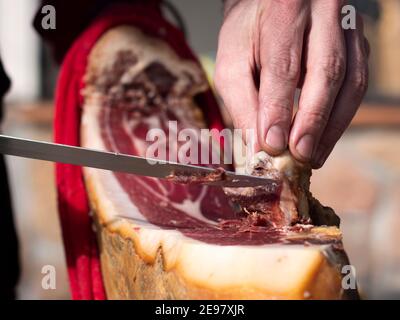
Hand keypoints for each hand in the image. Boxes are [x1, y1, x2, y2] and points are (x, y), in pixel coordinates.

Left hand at [215, 0, 368, 167]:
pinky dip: (341, 116)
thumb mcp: (232, 62)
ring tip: (312, 156)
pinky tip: (324, 138)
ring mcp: (347, 26)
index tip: (273, 145)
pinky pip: (358, 83)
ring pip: (351, 81)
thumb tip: (259, 146)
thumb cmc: (248, 34)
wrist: (272, 4)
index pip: (284, 67)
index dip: (279, 110)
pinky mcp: (358, 42)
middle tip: (300, 156)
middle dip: (313, 121)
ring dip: (332, 126)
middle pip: (326, 72)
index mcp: (284, 11)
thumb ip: (242, 101)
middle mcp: (323, 12)